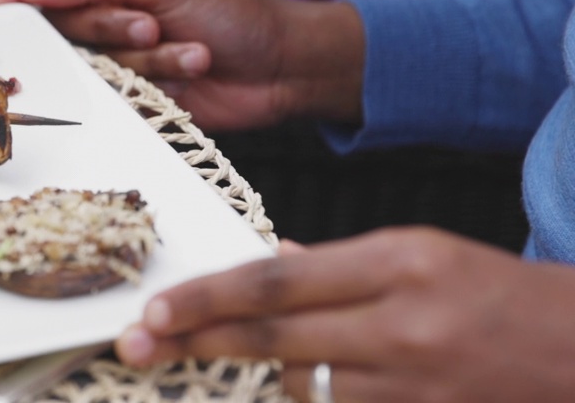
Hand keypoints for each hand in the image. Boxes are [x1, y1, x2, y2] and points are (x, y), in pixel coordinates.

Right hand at [0, 0, 358, 129]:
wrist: (279, 66)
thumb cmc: (230, 9)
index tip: (3, 13)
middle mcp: (102, 5)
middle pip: (57, 25)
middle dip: (107, 28)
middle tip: (149, 25)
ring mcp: (114, 48)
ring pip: (86, 62)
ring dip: (144, 57)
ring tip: (185, 45)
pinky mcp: (128, 87)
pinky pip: (113, 89)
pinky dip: (156, 78)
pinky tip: (190, 66)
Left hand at [116, 227, 574, 401]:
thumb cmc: (502, 296)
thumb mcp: (423, 254)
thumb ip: (339, 266)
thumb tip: (271, 264)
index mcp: (401, 261)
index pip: (278, 279)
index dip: (209, 297)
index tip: (159, 308)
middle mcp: (404, 324)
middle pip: (275, 334)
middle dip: (198, 339)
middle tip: (140, 343)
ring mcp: (415, 387)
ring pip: (301, 387)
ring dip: (266, 375)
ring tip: (255, 358)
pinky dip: (312, 402)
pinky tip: (305, 385)